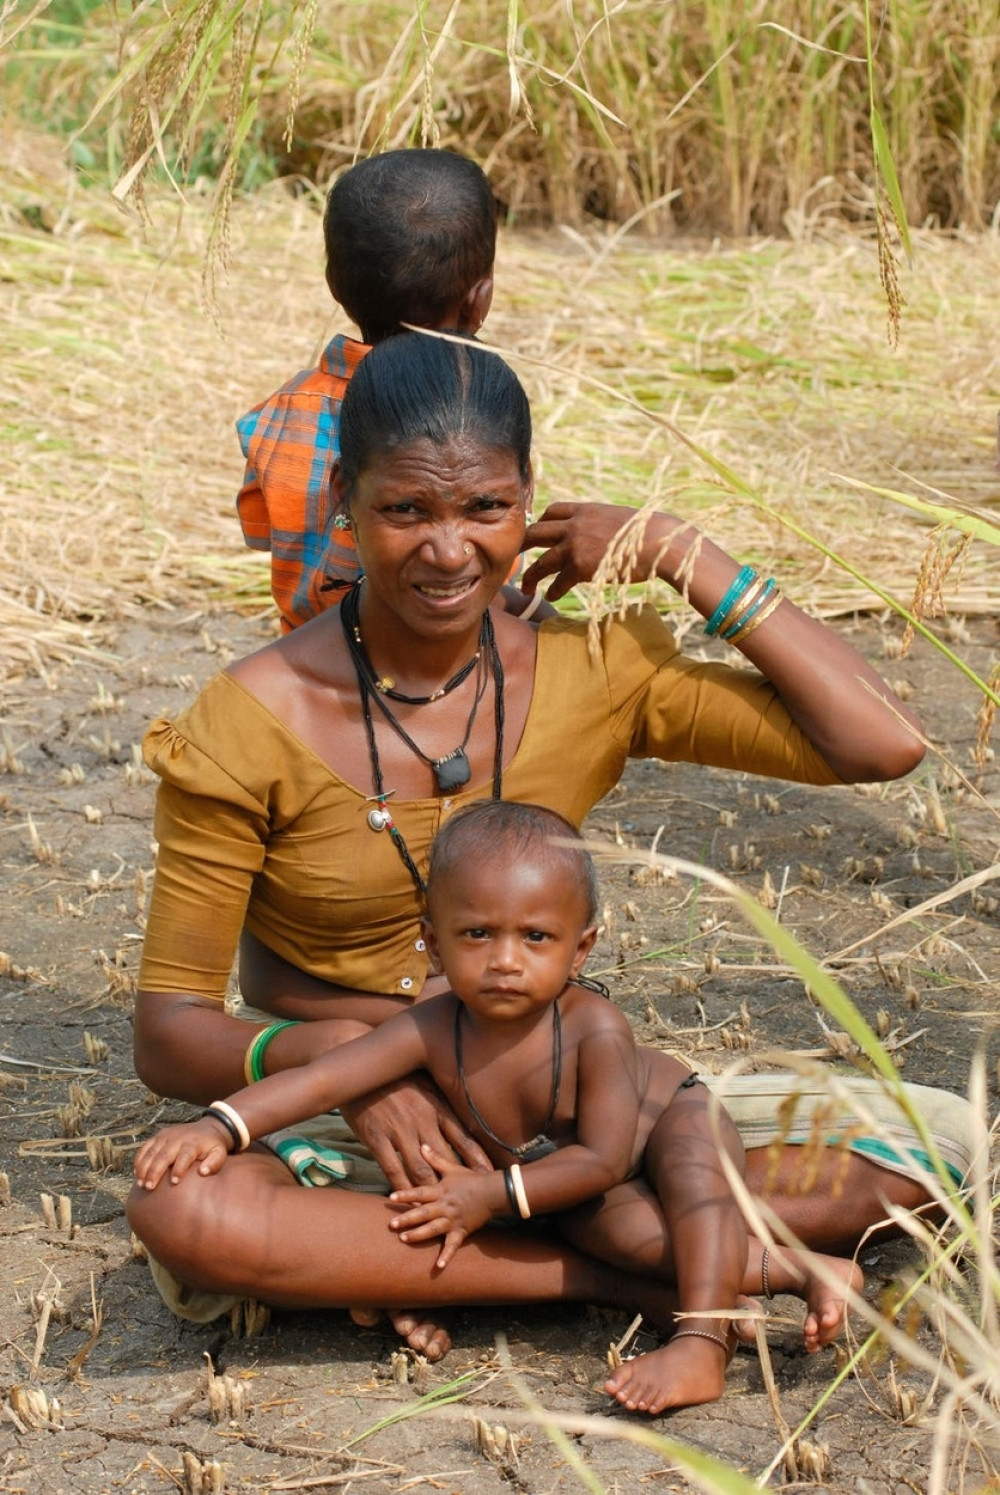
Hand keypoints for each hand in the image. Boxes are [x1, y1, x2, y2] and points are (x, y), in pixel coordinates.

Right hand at [133, 1118, 230, 1189]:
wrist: (207, 1128)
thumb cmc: (212, 1147)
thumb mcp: (219, 1153)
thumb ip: (214, 1163)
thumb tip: (203, 1172)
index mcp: (192, 1143)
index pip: (185, 1155)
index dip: (179, 1168)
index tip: (175, 1181)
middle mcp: (177, 1138)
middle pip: (163, 1155)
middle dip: (154, 1171)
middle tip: (149, 1187)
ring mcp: (165, 1136)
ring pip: (151, 1152)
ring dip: (143, 1168)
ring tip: (141, 1185)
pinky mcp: (158, 1136)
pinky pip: (144, 1148)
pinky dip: (139, 1160)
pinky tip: (136, 1174)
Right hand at [340, 1073, 491, 1191]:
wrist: (359, 1071)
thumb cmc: (395, 1076)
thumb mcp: (424, 1082)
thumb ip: (441, 1102)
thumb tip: (464, 1118)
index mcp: (436, 1106)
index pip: (463, 1137)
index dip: (477, 1159)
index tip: (489, 1175)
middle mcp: (422, 1120)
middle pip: (446, 1159)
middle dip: (459, 1183)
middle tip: (470, 1201)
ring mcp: (399, 1130)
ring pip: (421, 1170)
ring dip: (431, 1191)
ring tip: (440, 1209)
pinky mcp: (377, 1138)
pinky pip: (393, 1170)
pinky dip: (402, 1188)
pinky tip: (407, 1200)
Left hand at [388, 1143, 496, 1267]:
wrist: (493, 1192)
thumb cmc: (471, 1179)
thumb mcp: (452, 1168)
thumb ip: (436, 1159)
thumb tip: (422, 1146)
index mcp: (441, 1191)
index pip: (420, 1193)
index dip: (406, 1195)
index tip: (391, 1198)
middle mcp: (444, 1206)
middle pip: (423, 1213)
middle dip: (406, 1219)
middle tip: (391, 1225)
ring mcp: (453, 1220)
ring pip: (433, 1229)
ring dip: (418, 1235)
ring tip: (403, 1239)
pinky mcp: (461, 1231)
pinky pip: (453, 1245)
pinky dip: (446, 1256)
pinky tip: (439, 1266)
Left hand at [521, 502, 675, 601]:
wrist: (658, 541)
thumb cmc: (648, 532)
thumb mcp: (620, 518)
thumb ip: (602, 523)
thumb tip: (603, 531)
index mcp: (585, 510)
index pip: (553, 510)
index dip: (540, 521)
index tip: (536, 532)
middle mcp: (575, 525)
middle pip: (535, 532)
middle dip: (521, 544)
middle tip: (513, 555)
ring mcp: (576, 545)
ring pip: (542, 561)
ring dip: (532, 576)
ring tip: (528, 588)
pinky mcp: (581, 566)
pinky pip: (559, 581)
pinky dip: (553, 590)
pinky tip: (550, 596)